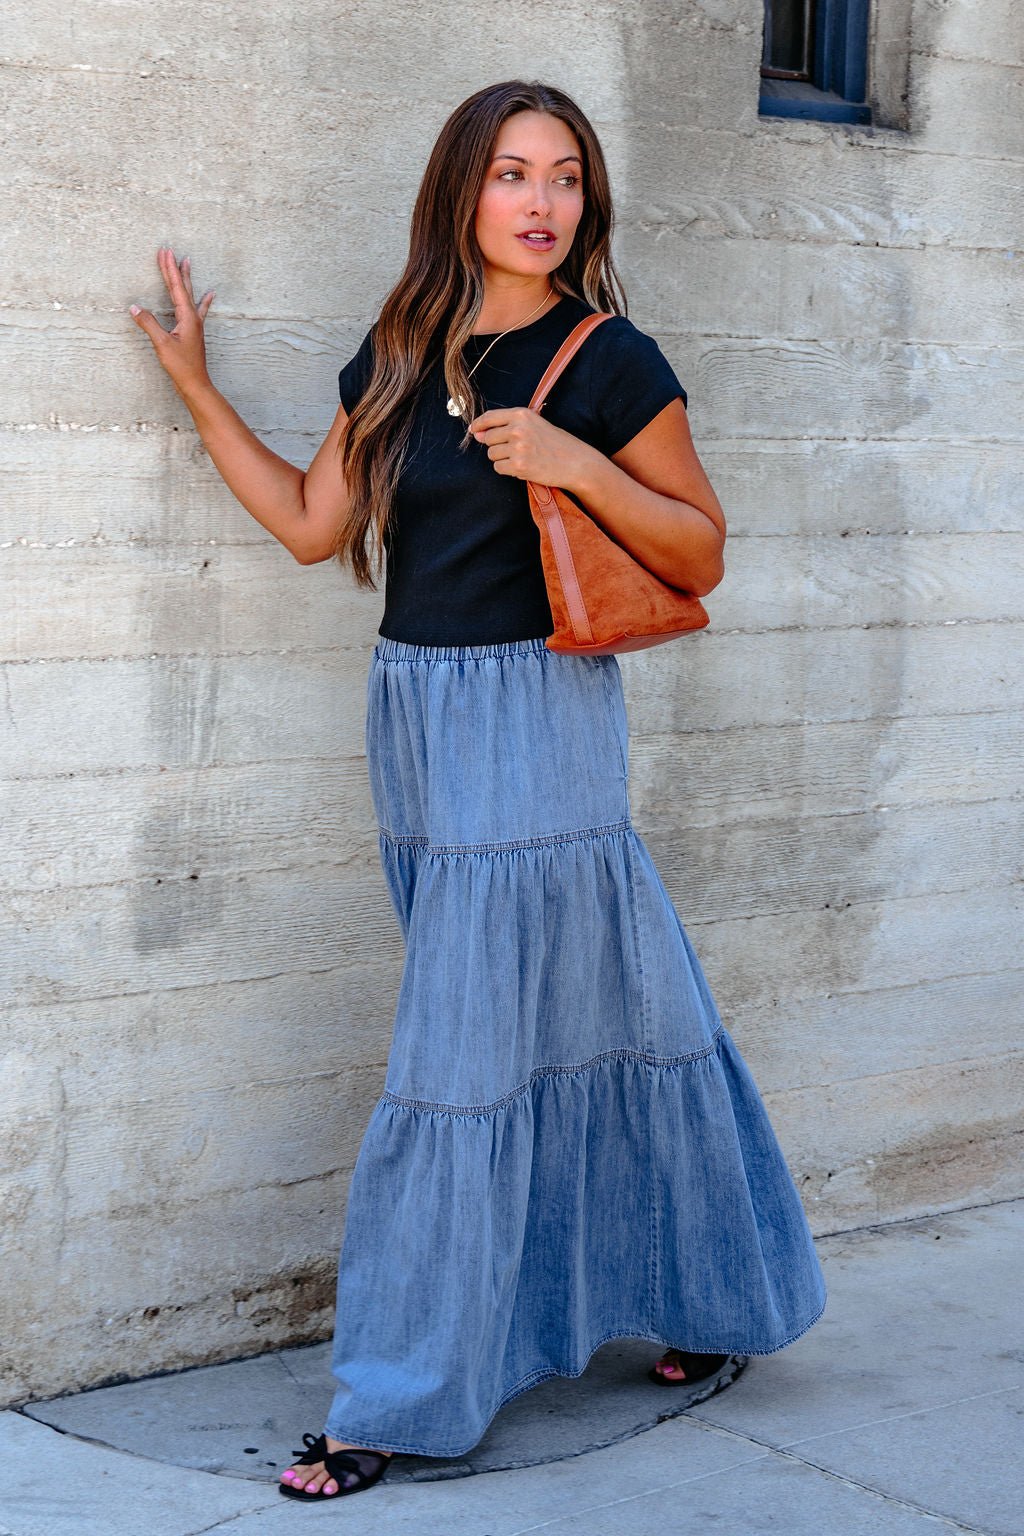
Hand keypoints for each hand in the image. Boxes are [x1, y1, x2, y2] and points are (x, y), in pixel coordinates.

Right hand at [129, 247, 215, 398]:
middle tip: (171, 251)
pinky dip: (202, 300)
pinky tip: (210, 294)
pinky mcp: (193, 332)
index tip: (165, 252)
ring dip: (186, 279)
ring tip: (187, 263)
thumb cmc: (181, 367)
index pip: (176, 287)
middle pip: (183, 287)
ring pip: (190, 295)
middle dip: (175, 269)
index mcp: (187, 317)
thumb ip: (149, 324)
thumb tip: (135, 308)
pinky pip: (197, 310)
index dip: (169, 269)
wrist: (196, 384)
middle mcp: (193, 318)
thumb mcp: (162, 344)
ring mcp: (195, 324)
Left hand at [468, 407, 596, 489]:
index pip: (490, 417)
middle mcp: (518, 429)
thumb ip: (506, 426)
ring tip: (522, 458)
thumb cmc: (556, 443)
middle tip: (515, 449)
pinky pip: (499, 468)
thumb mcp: (534, 425)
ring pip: (492, 455)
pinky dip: (507, 470)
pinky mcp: (519, 466)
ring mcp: (518, 448)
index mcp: (522, 414)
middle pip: (488, 439)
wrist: (575, 462)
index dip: (478, 425)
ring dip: (502, 459)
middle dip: (497, 446)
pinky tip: (522, 467)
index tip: (474, 431)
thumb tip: (477, 434)